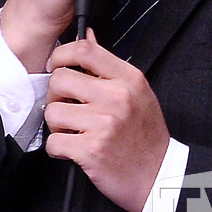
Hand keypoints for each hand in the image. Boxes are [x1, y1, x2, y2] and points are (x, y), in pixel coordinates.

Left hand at [45, 30, 169, 211]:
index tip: (55, 65)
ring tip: (72, 130)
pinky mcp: (91, 150)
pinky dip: (57, 148)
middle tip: (66, 106)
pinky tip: (72, 148)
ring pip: (52, 112)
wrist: (159, 175)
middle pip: (60, 79)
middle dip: (56, 95)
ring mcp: (104, 123)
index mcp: (128, 79)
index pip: (85, 50)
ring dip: (56, 124)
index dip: (61, 54)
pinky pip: (53, 142)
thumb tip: (88, 35)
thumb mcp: (136, 91)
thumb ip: (108, 65)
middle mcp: (117, 97)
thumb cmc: (145, 134)